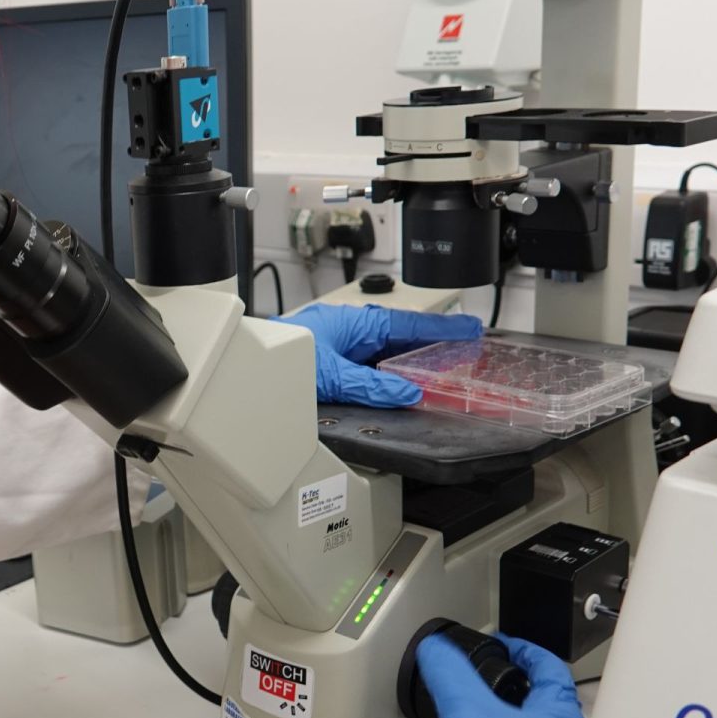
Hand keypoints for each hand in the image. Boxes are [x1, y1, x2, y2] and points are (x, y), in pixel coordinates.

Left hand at [273, 303, 481, 406]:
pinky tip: (401, 386)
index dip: (441, 329)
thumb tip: (406, 393)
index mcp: (354, 324)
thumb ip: (370, 387)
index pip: (408, 325)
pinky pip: (370, 369)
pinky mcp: (334, 366)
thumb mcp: (331, 376)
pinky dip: (390, 376)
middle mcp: (351, 334)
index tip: (470, 330)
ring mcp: (343, 350)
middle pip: (400, 339)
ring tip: (443, 370)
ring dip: (412, 362)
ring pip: (386, 355)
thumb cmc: (279, 359)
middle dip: (432, 345)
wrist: (246, 373)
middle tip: (466, 352)